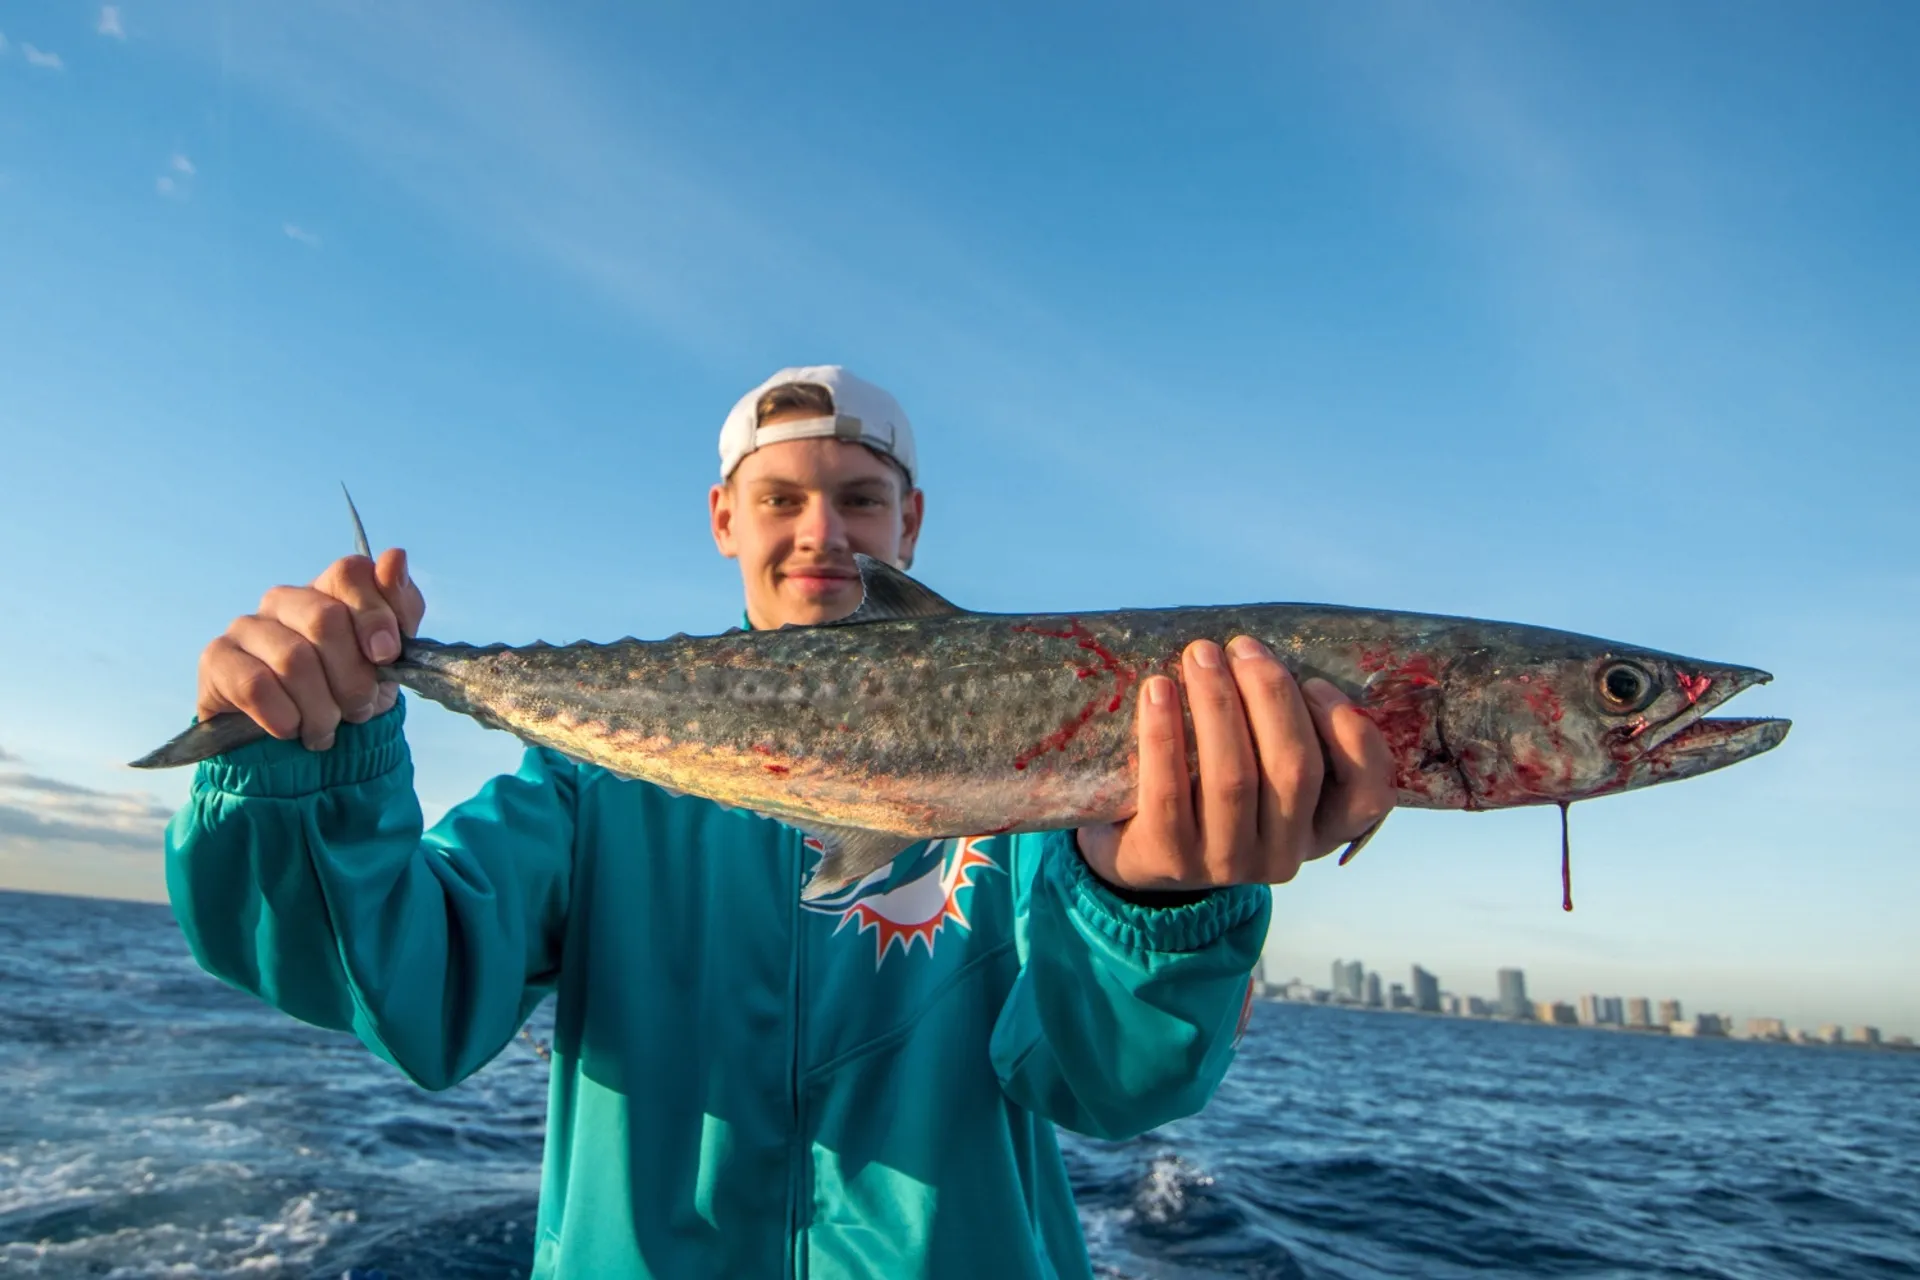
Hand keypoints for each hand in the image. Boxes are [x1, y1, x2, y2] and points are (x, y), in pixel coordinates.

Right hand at [195, 549, 425, 751]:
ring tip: (325, 730)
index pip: (350, 572)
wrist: (296, 748)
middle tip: (358, 709)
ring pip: (294, 660)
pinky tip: (291, 729)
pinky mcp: (217, 660)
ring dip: (321, 708)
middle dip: (353, 677)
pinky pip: (256, 686)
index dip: (374, 615)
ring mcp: (246, 627)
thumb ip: (400, 609)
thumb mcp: (389, 659)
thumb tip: (394, 557)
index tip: (387, 656)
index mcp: (328, 591)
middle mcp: (283, 600)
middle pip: (325, 619)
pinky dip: (285, 717)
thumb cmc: (347, 693)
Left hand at [1075, 636, 1394, 892]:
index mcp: (1319, 832)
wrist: (1135, 852)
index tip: (1315, 681)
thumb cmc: (1210, 792)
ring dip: (1217, 702)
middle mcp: (1282, 856)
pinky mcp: (1169, 859)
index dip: (1351, 734)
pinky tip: (1157, 689)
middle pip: (1293, 769)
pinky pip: (1169, 790)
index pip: (1368, 795)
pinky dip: (1164, 732)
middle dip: (1271, 694)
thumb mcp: (1264, 779)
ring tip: (1200, 654)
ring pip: (1233, 777)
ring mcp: (1226, 863)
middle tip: (1243, 647)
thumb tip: (1274, 658)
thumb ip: (1283, 734)